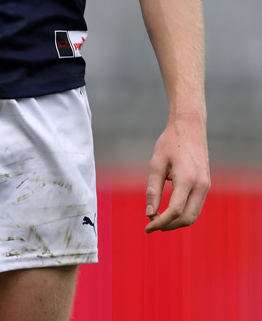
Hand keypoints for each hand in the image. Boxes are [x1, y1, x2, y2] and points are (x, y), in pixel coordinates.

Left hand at [144, 113, 209, 232]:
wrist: (190, 127)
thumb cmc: (170, 143)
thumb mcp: (156, 163)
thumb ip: (153, 189)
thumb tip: (150, 214)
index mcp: (187, 179)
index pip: (175, 211)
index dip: (160, 222)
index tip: (147, 227)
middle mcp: (201, 185)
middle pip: (187, 218)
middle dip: (169, 226)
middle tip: (151, 224)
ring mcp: (206, 186)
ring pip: (194, 215)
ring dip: (177, 222)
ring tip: (158, 219)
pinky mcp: (206, 185)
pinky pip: (196, 207)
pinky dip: (184, 214)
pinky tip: (169, 211)